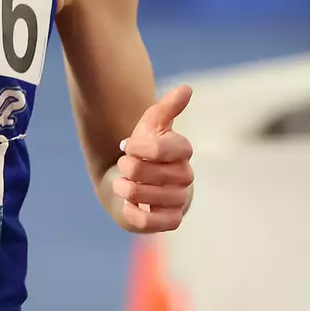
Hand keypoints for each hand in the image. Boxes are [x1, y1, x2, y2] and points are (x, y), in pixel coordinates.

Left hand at [114, 84, 194, 233]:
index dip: (136, 147)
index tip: (127, 145)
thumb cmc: (144, 150)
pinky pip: (147, 221)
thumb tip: (187, 89)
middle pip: (142, 172)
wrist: (135, 180)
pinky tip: (129, 205)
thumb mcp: (150, 125)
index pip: (159, 148)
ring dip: (124, 188)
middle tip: (125, 166)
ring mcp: (179, 200)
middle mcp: (186, 177)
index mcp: (182, 151)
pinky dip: (131, 212)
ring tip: (123, 183)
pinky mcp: (171, 221)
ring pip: (142, 196)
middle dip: (126, 167)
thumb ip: (166, 108)